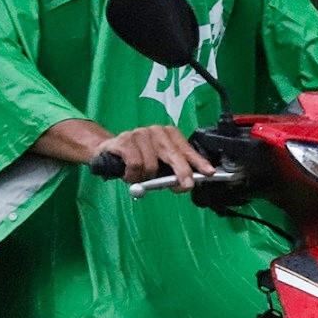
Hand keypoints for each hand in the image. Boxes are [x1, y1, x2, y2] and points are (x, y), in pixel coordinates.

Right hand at [95, 125, 213, 187]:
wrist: (109, 151)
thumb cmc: (139, 158)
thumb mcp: (159, 163)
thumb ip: (172, 171)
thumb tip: (185, 184)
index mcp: (169, 134)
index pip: (186, 149)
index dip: (198, 162)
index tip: (209, 172)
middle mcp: (156, 131)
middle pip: (173, 154)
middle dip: (181, 172)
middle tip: (185, 186)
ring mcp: (140, 134)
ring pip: (151, 164)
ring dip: (146, 177)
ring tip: (140, 177)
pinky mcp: (124, 141)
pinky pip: (135, 164)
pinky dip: (133, 175)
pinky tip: (130, 175)